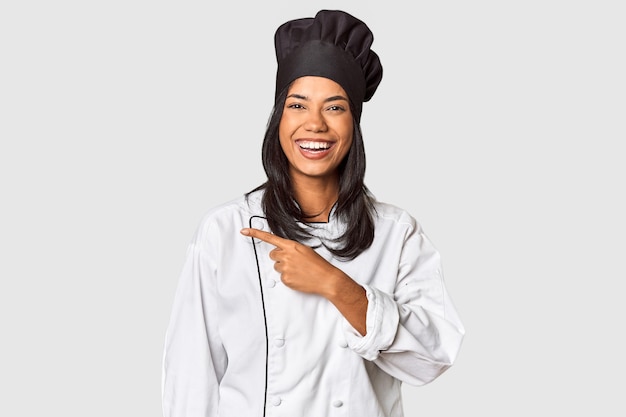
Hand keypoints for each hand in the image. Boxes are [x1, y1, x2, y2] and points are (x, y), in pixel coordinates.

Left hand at [240, 227, 367, 334]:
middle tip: (293, 262)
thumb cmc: (318, 264)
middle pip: (272, 255)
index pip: (270, 238)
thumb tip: (282, 253)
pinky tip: (298, 277)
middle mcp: (286, 255)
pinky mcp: (286, 279)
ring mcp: (285, 268)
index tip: (244, 231)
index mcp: (291, 245)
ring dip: (284, 268)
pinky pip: (281, 277)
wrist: (326, 278)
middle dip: (280, 258)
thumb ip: (291, 249)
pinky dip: (288, 278)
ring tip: (298, 270)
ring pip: (277, 267)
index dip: (255, 234)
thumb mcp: (305, 250)